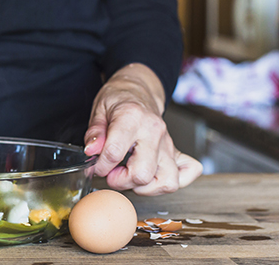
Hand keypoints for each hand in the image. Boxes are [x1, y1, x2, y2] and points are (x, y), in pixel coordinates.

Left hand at [83, 64, 202, 195]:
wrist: (139, 91)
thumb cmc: (119, 99)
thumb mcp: (99, 109)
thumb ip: (94, 133)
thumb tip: (91, 152)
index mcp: (132, 117)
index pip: (115, 152)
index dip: (101, 165)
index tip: (96, 165)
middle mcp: (154, 131)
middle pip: (142, 174)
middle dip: (121, 181)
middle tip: (112, 173)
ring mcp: (168, 143)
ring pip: (167, 181)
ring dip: (145, 187)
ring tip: (130, 176)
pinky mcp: (176, 151)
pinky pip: (186, 174)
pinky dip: (170, 183)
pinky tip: (153, 179)